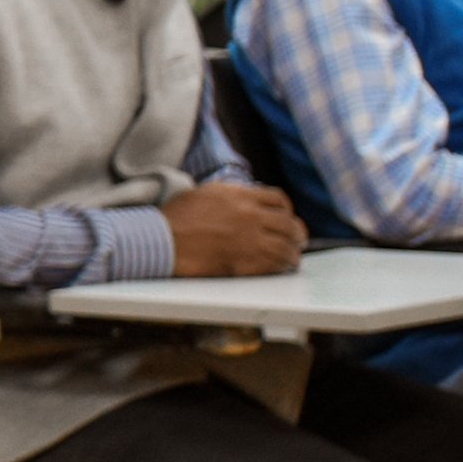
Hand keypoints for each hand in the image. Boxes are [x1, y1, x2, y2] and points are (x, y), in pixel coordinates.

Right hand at [163, 181, 306, 277]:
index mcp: (238, 194)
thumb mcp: (204, 194)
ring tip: (292, 256)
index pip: (277, 198)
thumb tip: (243, 203)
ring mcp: (251, 238)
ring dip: (293, 251)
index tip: (285, 216)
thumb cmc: (176, 218)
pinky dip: (285, 265)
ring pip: (288, 245)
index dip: (286, 209)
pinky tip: (283, 267)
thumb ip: (230, 197)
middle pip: (289, 223)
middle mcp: (249, 214)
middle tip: (298, 239)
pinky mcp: (249, 261)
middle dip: (297, 232)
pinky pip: (278, 263)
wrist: (164, 240)